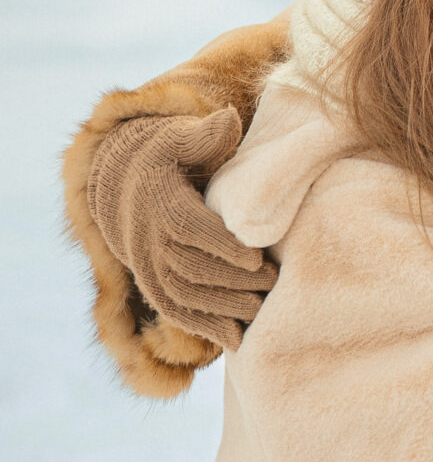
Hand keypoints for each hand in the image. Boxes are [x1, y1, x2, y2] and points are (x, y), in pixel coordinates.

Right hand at [86, 108, 274, 349]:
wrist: (128, 185)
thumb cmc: (172, 155)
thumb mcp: (183, 137)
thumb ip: (206, 134)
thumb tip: (227, 121)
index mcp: (160, 203)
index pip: (188, 229)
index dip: (220, 246)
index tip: (256, 257)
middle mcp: (148, 241)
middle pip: (189, 268)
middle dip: (232, 280)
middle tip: (275, 283)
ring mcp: (148, 267)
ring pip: (183, 296)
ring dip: (222, 309)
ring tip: (262, 311)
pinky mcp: (154, 285)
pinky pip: (176, 312)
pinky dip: (204, 328)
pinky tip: (238, 340)